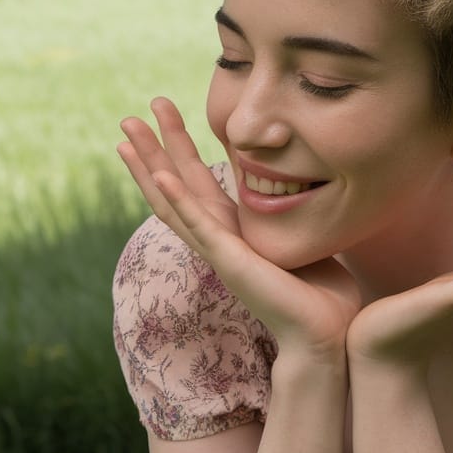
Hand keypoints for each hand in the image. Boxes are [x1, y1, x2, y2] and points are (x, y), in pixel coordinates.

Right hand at [118, 97, 360, 355]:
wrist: (326, 336)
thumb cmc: (322, 298)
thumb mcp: (304, 244)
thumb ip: (295, 221)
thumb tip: (312, 196)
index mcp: (235, 234)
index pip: (197, 187)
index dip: (178, 154)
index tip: (163, 122)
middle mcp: (219, 240)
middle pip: (175, 187)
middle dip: (153, 149)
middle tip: (129, 116)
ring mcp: (220, 251)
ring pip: (174, 201)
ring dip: (150, 166)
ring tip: (126, 134)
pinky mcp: (230, 261)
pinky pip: (199, 226)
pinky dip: (179, 200)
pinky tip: (161, 174)